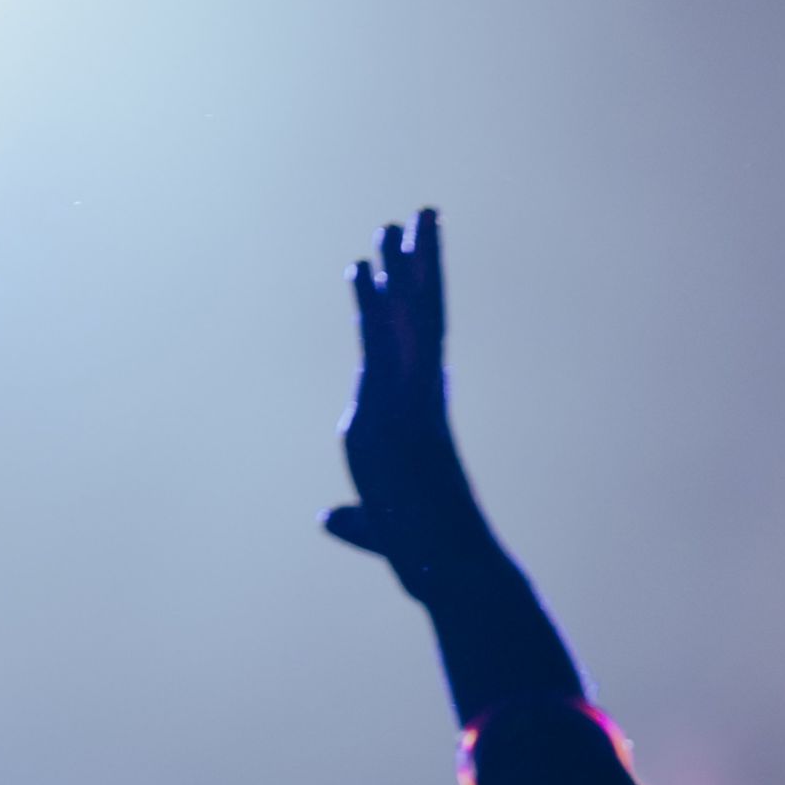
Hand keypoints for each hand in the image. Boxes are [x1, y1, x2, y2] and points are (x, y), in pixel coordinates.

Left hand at [325, 209, 491, 587]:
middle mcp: (416, 400)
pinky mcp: (405, 411)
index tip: (395, 262)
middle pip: (420, 316)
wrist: (454, 572)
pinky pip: (391, 343)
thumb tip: (330, 518)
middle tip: (419, 212)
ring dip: (406, 265)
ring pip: (410, 317)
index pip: (410, 347)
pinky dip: (379, 301)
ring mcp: (412, 402)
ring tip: (401, 217)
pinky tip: (366, 265)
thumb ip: (355, 522)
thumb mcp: (376, 531)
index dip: (404, 302)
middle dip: (419, 264)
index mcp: (411, 420)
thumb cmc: (428, 560)